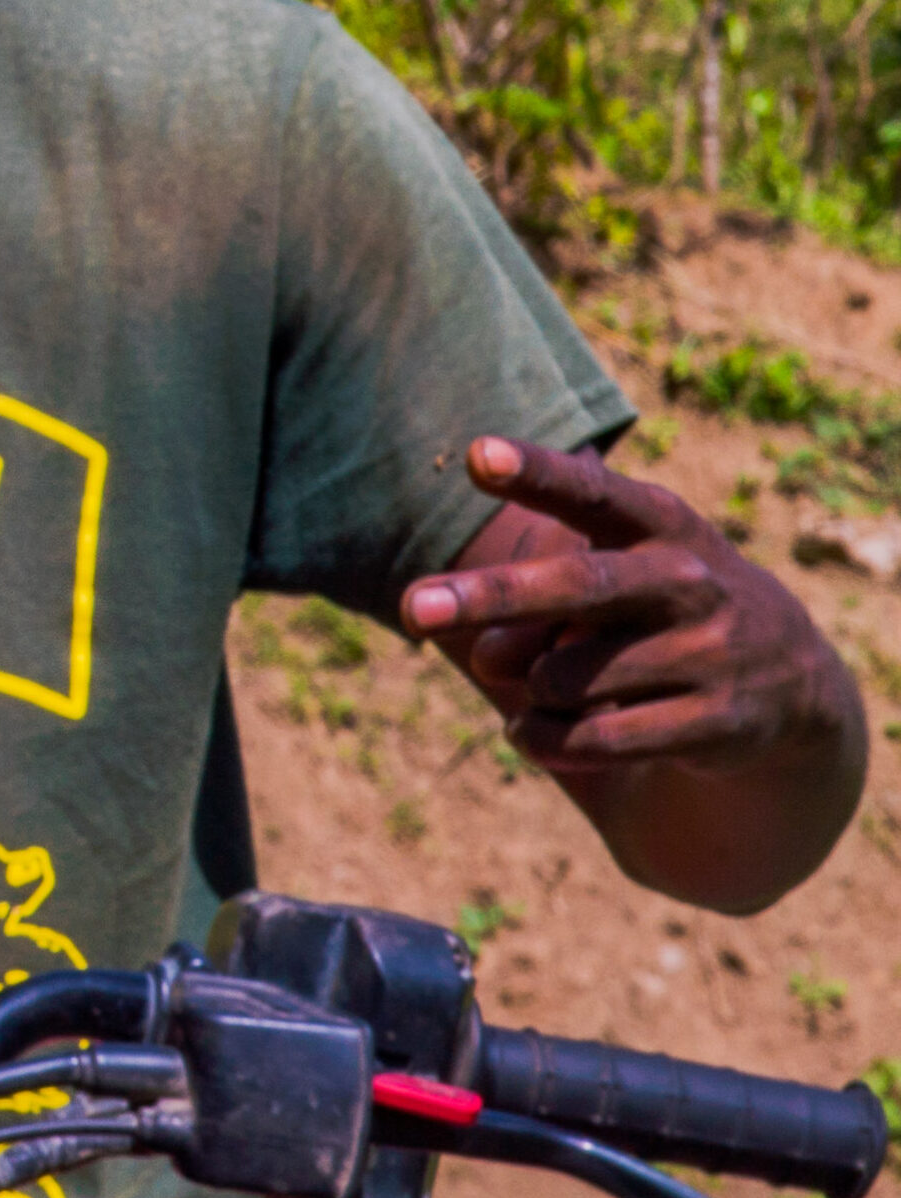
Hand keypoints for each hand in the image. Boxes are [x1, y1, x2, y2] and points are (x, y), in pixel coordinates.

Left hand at [398, 437, 864, 910]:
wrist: (785, 678)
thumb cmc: (655, 605)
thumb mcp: (605, 581)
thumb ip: (533, 603)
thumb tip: (486, 663)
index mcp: (656, 522)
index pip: (590, 491)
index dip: (536, 472)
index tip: (477, 456)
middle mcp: (688, 577)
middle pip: (579, 586)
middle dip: (493, 597)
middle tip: (412, 608)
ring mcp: (711, 650)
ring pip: (570, 679)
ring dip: (527, 691)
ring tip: (528, 689)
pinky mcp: (718, 722)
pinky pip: (601, 739)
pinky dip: (546, 741)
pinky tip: (530, 736)